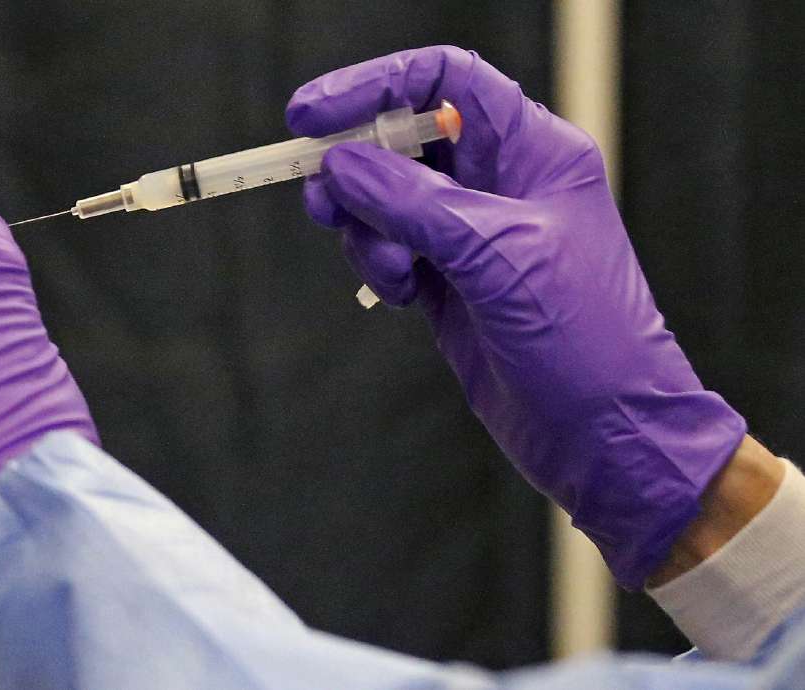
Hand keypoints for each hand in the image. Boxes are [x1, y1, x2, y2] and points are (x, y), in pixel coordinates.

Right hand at [287, 46, 745, 588]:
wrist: (606, 437)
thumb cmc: (584, 339)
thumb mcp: (498, 257)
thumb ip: (415, 202)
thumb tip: (341, 162)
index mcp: (533, 151)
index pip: (446, 80)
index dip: (375, 84)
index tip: (311, 113)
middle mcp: (501, 183)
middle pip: (401, 138)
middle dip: (355, 165)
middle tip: (321, 197)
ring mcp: (470, 235)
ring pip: (384, 198)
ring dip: (365, 226)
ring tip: (391, 270)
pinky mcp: (449, 283)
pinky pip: (388, 248)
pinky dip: (376, 263)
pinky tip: (401, 296)